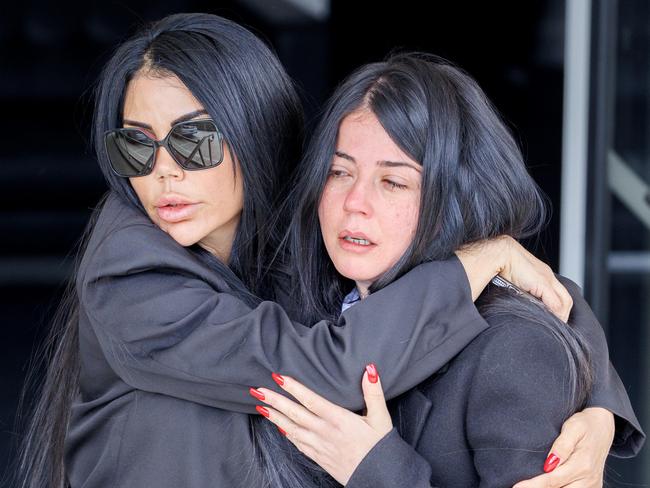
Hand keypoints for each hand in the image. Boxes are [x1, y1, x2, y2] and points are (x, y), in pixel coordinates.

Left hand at [248, 364, 392, 484]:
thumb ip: (374, 392)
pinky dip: (286, 434)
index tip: (279, 377)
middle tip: (258, 390)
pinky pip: (298, 443)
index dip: (294, 388)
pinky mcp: (319, 457)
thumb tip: (369, 369)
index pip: (311, 400)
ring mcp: (320, 446)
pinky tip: (278, 426)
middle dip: (275, 401)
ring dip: (275, 417)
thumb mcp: (381, 417)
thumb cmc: (381, 447)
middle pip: (295, 414)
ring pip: (292, 429)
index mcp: (339, 419)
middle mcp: (325, 432)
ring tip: (260, 406)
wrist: (380, 478)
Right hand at [455, 235, 572, 321]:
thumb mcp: (514, 281)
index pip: (559, 294)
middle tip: (555, 327)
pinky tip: (549, 321)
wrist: (498, 253)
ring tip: (552, 326)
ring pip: (564, 302)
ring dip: (560, 316)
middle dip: (563, 315)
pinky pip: (555, 303)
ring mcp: (547, 278)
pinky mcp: (543, 283)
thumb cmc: (500, 266)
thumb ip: (522, 291)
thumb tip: (520, 306)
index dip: (558, 309)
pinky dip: (555, 314)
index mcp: (541, 274)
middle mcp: (548, 275)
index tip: (552, 320)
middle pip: (566, 299)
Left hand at [513, 407, 614, 487]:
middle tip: (521, 485)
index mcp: (583, 464)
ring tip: (531, 484)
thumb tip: (548, 464)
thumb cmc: (585, 425)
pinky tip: (546, 485)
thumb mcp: (573, 427)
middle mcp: (589, 479)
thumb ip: (561, 446)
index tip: (517, 487)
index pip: (552, 480)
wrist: (603, 427)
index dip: (533, 485)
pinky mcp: (593, 487)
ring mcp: (592, 485)